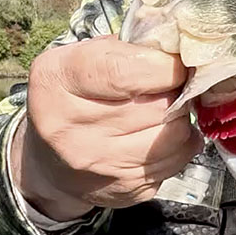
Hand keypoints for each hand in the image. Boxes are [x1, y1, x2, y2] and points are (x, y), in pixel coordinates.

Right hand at [11, 36, 203, 221]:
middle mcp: (70, 128)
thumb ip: (131, 46)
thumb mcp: (88, 57)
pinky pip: (178, 160)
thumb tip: (182, 46)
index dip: (165, 66)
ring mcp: (97, 164)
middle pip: (159, 105)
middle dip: (177, 92)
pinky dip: (182, 144)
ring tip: (168, 109)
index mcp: (57, 81)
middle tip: (172, 87)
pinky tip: (162, 135)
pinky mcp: (125, 188)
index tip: (177, 63)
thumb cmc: (80, 94)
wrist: (52, 160)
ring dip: (183, 118)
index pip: (126, 72)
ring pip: (176, 134)